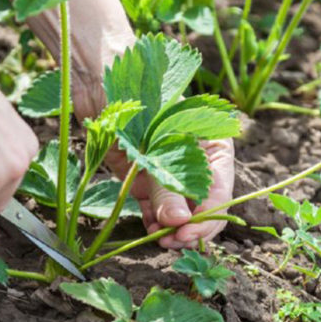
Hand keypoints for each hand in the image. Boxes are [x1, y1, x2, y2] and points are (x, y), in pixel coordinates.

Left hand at [71, 43, 235, 248]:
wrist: (100, 78)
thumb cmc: (137, 96)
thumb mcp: (155, 143)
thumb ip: (166, 183)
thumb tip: (178, 222)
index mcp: (212, 145)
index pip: (220, 191)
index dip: (208, 217)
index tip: (188, 234)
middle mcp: (194, 161)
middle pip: (203, 206)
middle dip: (191, 228)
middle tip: (173, 243)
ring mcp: (168, 171)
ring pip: (179, 212)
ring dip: (171, 229)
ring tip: (160, 240)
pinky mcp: (144, 177)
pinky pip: (155, 208)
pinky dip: (154, 222)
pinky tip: (149, 231)